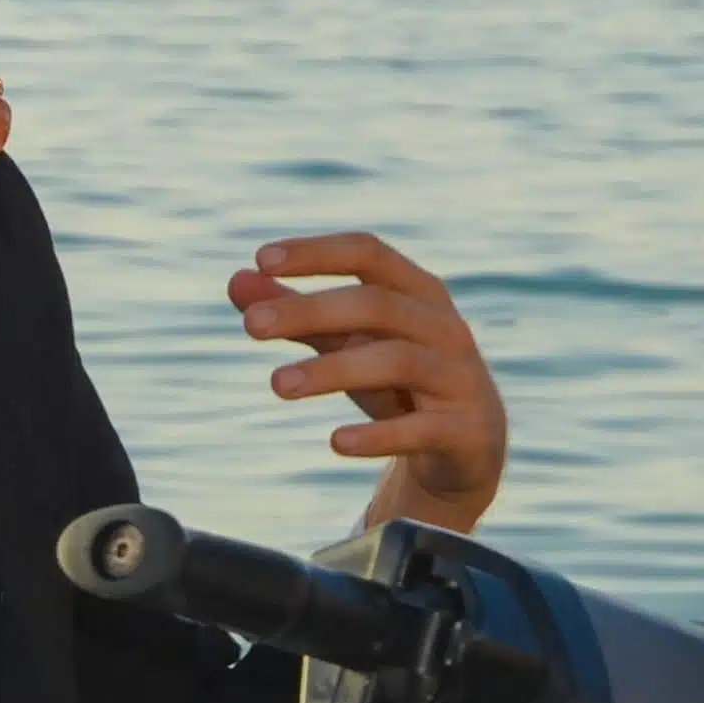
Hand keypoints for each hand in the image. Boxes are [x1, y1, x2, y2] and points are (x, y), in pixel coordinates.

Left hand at [233, 231, 507, 535]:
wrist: (468, 450)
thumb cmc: (400, 382)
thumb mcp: (349, 344)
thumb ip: (298, 314)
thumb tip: (236, 281)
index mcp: (418, 292)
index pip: (369, 253)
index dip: (318, 252)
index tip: (261, 258)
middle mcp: (445, 326)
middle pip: (377, 305)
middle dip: (311, 310)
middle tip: (250, 325)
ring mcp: (460, 377)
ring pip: (397, 361)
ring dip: (332, 369)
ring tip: (277, 384)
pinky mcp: (465, 430)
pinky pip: (421, 429)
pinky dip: (378, 435)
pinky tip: (336, 442)